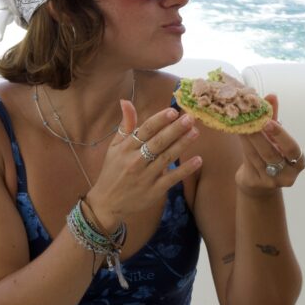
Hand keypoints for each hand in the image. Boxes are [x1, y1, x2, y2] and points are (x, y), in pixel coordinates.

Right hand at [86, 100, 201, 228]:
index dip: (159, 120)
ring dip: (182, 144)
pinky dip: (185, 170)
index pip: (144, 130)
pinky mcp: (154, 191)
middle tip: (190, 118)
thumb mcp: (114, 147)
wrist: (107, 203)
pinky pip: (172, 178)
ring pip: (166, 158)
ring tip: (195, 132)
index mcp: (126, 149)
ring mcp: (145, 177)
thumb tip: (126, 101)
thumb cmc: (112, 172)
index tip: (173, 111)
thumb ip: (125, 126)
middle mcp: (135, 161)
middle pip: (158, 142)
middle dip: (175, 129)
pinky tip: (198, 160)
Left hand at [234, 94, 304, 196]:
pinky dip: (243, 145)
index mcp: (298, 162)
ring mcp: (271, 181)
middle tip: (249, 120)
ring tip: (239, 122)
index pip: (292, 149)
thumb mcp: (275, 138)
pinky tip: (237, 133)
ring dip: (247, 138)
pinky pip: (248, 160)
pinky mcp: (256, 182)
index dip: (281, 136)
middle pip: (271, 154)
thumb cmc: (270, 155)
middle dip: (259, 136)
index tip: (268, 122)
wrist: (259, 183)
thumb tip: (271, 95)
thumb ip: (274, 118)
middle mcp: (287, 174)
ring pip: (257, 156)